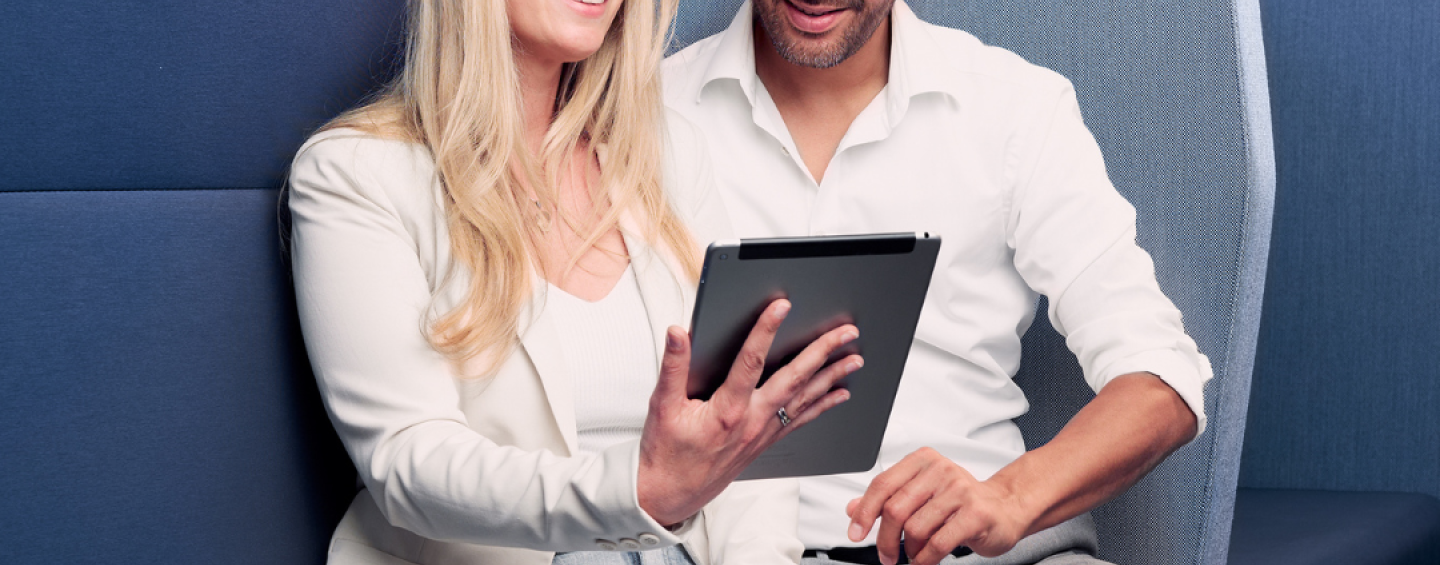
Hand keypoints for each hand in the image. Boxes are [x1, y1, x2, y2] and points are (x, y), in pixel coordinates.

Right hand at [637, 299, 862, 525]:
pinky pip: (801, 420)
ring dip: (832, 376)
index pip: (751, 360)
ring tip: (854, 358)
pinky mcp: (765, 441)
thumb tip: (678, 333)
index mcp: (727, 409)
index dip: (766, 330)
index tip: (781, 307)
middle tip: (846, 332)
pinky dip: (823, 405)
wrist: (672, 493)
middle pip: (794, 378)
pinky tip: (839, 393)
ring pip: (805, 399)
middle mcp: (752, 421)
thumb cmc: (666, 453)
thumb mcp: (662, 406)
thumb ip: (673, 366)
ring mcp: (763, 433)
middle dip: (822, 351)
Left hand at [846, 448, 1028, 564]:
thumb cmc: (961, 501)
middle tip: (886, 556)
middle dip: (885, 539)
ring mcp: (960, 490)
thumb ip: (888, 499)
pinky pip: (938, 543)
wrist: (1005, 507)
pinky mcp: (975, 513)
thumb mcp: (922, 493)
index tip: (856, 533)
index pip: (882, 485)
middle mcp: (941, 470)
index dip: (865, 512)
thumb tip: (853, 509)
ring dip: (909, 550)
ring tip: (913, 555)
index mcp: (923, 460)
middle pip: (895, 508)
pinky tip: (924, 561)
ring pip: (915, 528)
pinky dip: (925, 559)